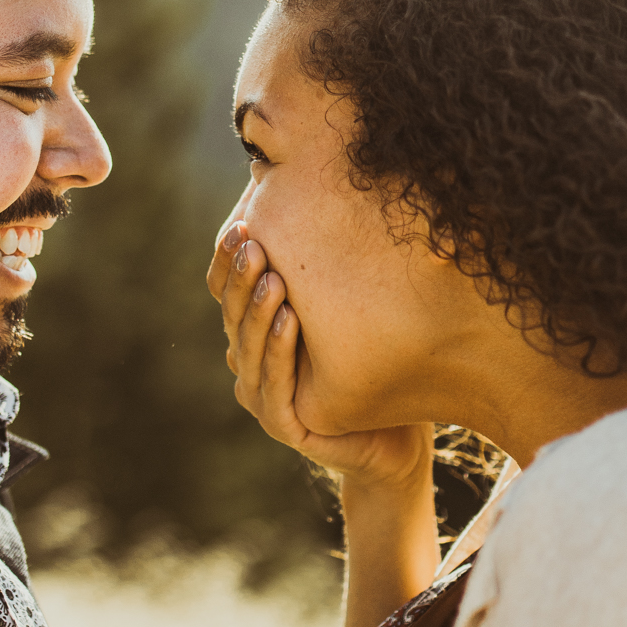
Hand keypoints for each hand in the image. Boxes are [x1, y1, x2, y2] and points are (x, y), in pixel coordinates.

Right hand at [206, 215, 433, 488]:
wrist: (402, 432)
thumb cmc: (376, 360)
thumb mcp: (345, 302)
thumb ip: (323, 264)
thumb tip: (320, 194)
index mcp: (254, 329)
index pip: (225, 289)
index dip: (228, 258)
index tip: (244, 218)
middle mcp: (249, 361)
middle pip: (231, 313)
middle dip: (240, 274)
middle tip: (251, 238)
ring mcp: (262, 396)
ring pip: (247, 347)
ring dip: (256, 307)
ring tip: (269, 272)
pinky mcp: (284, 425)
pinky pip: (274, 384)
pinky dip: (278, 350)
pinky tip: (290, 319)